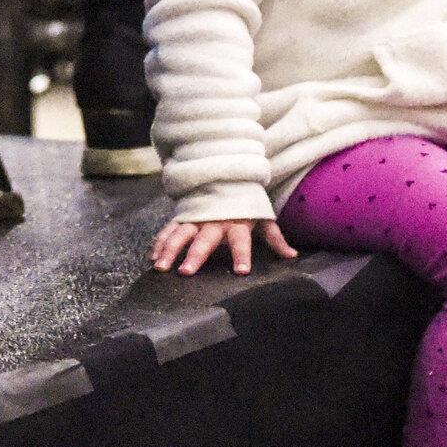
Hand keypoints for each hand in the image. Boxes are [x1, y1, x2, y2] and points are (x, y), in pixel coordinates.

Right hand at [152, 215, 292, 275]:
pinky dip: (160, 241)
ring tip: (161, 267)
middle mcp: (214, 221)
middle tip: (186, 272)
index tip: (241, 271)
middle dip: (195, 255)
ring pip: (180, 234)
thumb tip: (292, 256)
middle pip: (204, 239)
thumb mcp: (263, 216)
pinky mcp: (183, 217)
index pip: (241, 241)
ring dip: (169, 250)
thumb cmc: (246, 202)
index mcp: (237, 223)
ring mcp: (196, 218)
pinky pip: (169, 230)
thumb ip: (275, 238)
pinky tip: (153, 256)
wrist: (226, 175)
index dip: (241, 255)